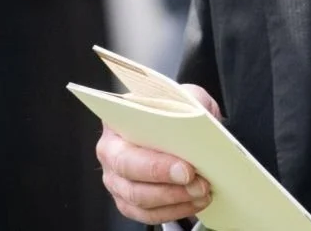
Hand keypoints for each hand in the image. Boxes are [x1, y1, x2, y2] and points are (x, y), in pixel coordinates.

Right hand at [96, 85, 220, 223]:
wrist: (178, 127)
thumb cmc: (173, 111)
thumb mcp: (183, 96)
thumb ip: (189, 102)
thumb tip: (198, 118)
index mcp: (115, 121)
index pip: (126, 143)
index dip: (154, 162)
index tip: (185, 168)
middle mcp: (109, 151)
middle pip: (129, 175)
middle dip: (167, 183)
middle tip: (196, 182)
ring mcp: (116, 179)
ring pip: (139, 199)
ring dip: (175, 199)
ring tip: (200, 191)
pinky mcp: (127, 201)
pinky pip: (148, 214)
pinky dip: (174, 211)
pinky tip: (193, 202)